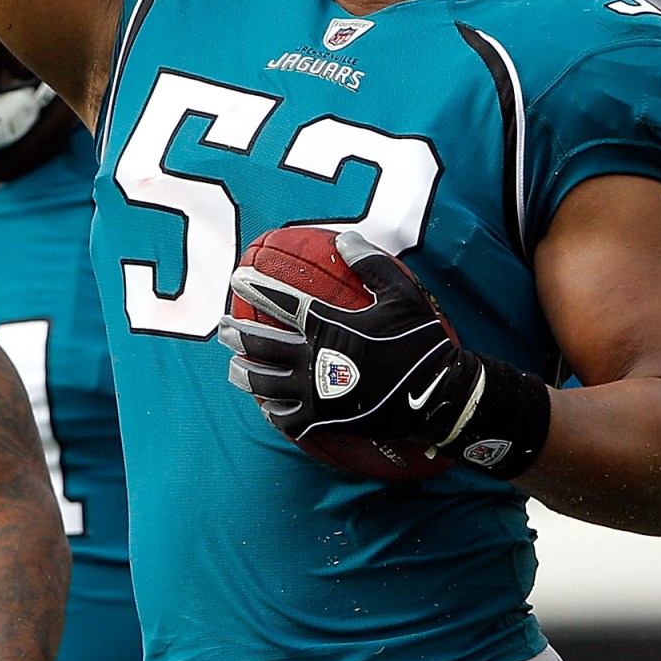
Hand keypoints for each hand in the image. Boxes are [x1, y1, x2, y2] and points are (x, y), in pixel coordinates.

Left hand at [220, 229, 481, 453]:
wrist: (438, 396)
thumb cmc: (420, 342)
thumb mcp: (402, 295)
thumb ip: (370, 265)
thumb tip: (345, 239)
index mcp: (330, 327)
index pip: (282, 303)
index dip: (256, 288)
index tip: (237, 278)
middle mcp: (315, 361)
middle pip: (263, 344)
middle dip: (237, 333)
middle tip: (222, 327)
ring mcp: (317, 395)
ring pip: (265, 384)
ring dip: (245, 372)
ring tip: (233, 366)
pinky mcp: (325, 421)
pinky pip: (286, 418)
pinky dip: (271, 409)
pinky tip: (266, 403)